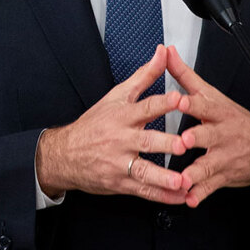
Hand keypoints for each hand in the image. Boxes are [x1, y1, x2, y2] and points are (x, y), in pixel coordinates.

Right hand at [36, 45, 190, 205]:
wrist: (65, 154)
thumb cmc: (95, 124)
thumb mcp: (117, 95)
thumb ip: (144, 75)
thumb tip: (163, 52)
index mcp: (122, 116)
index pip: (144, 107)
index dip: (162, 102)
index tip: (180, 99)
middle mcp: (121, 140)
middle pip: (146, 141)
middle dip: (166, 143)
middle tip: (184, 144)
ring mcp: (120, 164)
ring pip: (144, 172)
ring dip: (164, 178)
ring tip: (182, 181)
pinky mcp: (120, 183)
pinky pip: (144, 191)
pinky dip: (162, 196)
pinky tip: (179, 197)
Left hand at [166, 45, 249, 207]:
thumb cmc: (233, 119)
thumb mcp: (211, 94)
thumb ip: (185, 75)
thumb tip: (166, 52)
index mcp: (217, 112)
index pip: (204, 105)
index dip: (193, 103)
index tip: (181, 100)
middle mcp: (222, 134)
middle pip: (208, 135)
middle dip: (196, 138)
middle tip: (184, 141)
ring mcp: (223, 156)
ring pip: (208, 165)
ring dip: (195, 172)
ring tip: (183, 179)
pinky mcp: (223, 176)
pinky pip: (211, 186)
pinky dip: (200, 194)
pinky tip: (190, 199)